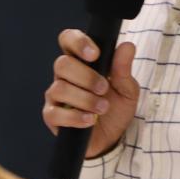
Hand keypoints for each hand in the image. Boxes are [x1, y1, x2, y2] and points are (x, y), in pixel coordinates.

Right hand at [42, 33, 139, 158]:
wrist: (112, 138)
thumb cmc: (115, 108)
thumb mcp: (126, 89)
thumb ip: (124, 69)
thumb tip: (127, 46)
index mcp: (80, 62)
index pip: (68, 40)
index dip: (77, 42)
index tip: (95, 54)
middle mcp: (64, 76)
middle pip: (62, 64)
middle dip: (86, 77)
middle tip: (104, 88)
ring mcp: (55, 96)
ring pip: (59, 88)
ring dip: (85, 99)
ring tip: (102, 107)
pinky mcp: (52, 116)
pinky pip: (56, 113)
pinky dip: (76, 117)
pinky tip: (90, 120)